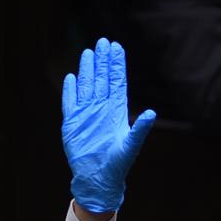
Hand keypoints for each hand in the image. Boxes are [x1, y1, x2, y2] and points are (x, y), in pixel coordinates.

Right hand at [61, 38, 156, 214]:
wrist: (99, 179)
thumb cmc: (118, 165)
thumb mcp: (131, 146)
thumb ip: (140, 129)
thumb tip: (151, 113)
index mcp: (116, 111)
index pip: (116, 81)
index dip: (116, 64)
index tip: (116, 47)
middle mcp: (101, 109)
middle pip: (102, 79)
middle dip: (103, 60)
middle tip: (103, 41)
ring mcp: (86, 114)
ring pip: (86, 86)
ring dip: (88, 69)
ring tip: (89, 52)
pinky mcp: (72, 123)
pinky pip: (70, 102)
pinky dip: (70, 90)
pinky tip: (71, 77)